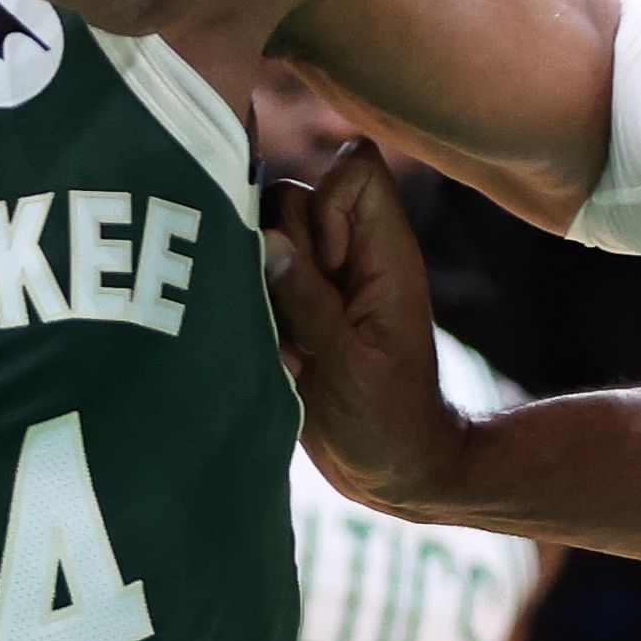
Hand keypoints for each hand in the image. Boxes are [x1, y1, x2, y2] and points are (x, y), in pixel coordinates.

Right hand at [263, 140, 458, 513]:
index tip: (325, 266)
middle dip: (275, 246)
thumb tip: (268, 240)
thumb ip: (309, 302)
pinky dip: (249, 306)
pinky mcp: (293, 304)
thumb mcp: (350, 367)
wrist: (392, 471)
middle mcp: (350, 255)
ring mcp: (320, 279)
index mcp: (384, 254)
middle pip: (292, 197)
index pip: (355, 169)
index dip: (325, 202)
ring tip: (281, 339)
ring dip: (255, 281)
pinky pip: (252, 276)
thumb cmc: (388, 424)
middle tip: (294, 315)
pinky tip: (271, 352)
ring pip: (263, 235)